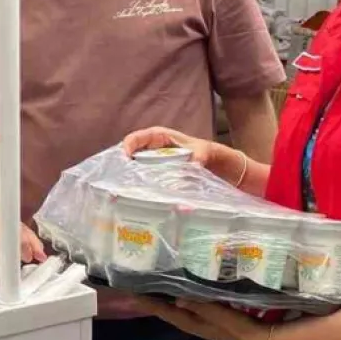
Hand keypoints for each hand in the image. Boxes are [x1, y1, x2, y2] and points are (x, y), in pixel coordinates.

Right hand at [0, 212, 46, 265]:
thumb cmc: (6, 224)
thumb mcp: (23, 229)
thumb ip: (34, 243)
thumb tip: (42, 257)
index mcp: (4, 223)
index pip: (16, 239)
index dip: (24, 250)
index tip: (28, 257)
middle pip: (5, 252)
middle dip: (13, 257)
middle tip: (16, 255)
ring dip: (2, 259)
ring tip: (3, 250)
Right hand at [121, 126, 242, 185]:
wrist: (222, 168)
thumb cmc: (211, 153)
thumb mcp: (206, 152)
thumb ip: (198, 158)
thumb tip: (190, 170)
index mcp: (160, 137)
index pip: (136, 138)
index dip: (127, 146)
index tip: (124, 158)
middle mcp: (153, 151)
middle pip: (130, 157)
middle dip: (123, 169)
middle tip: (118, 182)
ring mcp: (154, 166)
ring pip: (136, 173)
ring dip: (130, 183)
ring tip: (124, 195)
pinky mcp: (159, 181)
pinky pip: (146, 184)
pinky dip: (142, 192)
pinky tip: (140, 202)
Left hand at [147, 297, 270, 339]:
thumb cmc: (242, 328)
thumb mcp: (222, 316)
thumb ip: (201, 307)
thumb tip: (177, 300)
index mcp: (196, 324)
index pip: (168, 313)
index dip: (150, 305)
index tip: (132, 296)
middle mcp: (198, 325)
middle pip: (172, 313)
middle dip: (157, 303)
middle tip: (141, 290)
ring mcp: (208, 324)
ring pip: (183, 311)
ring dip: (171, 302)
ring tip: (160, 290)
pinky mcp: (218, 321)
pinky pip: (196, 310)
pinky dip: (188, 303)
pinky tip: (189, 297)